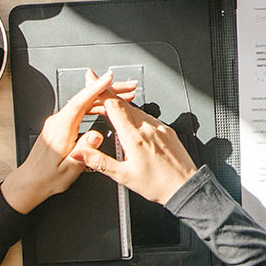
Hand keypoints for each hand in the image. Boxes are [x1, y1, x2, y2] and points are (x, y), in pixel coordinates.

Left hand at [1, 70, 138, 213]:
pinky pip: (80, 109)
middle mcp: (57, 122)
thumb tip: (96, 135)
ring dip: (103, 98)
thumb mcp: (69, 169)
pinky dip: (95, 106)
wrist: (30, 182)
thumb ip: (84, 151)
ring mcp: (58, 122)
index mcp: (60, 129)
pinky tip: (106, 108)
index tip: (108, 79)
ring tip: (123, 97)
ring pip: (84, 103)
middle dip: (107, 90)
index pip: (79, 102)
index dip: (95, 88)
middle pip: (84, 99)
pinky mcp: (61, 126)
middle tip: (127, 88)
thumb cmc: (46, 178)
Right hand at [70, 96, 198, 204]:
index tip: (92, 79)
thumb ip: (99, 161)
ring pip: (137, 110)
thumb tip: (80, 153)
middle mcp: (148, 128)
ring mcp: (160, 127)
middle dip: (108, 95)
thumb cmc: (158, 185)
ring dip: (122, 107)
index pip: (114, 106)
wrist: (185, 187)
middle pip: (124, 104)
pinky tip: (133, 124)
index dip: (101, 91)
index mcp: (135, 137)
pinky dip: (136, 116)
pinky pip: (149, 117)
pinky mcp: (168, 130)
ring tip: (111, 110)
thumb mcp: (123, 176)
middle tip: (97, 90)